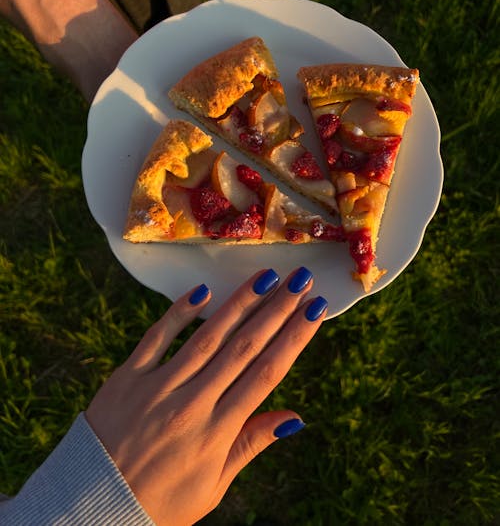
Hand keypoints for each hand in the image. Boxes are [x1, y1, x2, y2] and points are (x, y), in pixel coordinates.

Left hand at [86, 266, 327, 525]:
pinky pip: (156, 337)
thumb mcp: (213, 486)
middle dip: (276, 310)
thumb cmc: (160, 502)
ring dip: (239, 303)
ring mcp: (158, 387)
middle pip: (243, 347)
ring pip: (207, 336)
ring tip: (266, 276)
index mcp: (217, 432)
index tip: (315, 310)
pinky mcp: (127, 378)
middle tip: (300, 280)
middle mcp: (192, 404)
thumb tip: (295, 419)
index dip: (294, 338)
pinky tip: (203, 291)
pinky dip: (179, 313)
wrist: (91, 508)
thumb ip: (251, 444)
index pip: (266, 374)